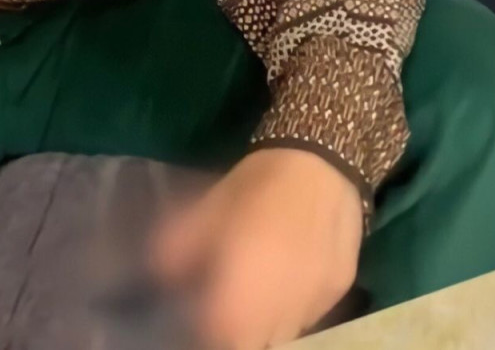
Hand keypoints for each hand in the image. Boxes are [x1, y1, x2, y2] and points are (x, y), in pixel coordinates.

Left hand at [152, 149, 363, 349]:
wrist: (320, 164)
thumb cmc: (254, 188)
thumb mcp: (205, 212)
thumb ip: (175, 252)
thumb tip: (155, 276)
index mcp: (239, 304)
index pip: (221, 342)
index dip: (209, 334)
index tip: (201, 317)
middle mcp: (279, 320)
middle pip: (256, 344)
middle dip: (239, 333)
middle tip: (226, 305)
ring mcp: (314, 310)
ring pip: (286, 335)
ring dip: (267, 324)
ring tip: (255, 292)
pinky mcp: (339, 294)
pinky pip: (311, 314)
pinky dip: (294, 306)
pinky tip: (286, 276)